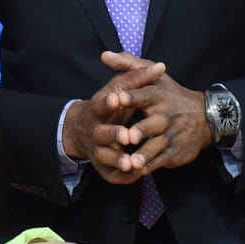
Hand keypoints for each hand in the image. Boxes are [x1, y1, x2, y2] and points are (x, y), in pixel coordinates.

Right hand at [62, 58, 167, 184]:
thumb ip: (139, 77)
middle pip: (101, 133)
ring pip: (105, 157)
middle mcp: (93, 130)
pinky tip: (136, 175)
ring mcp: (97, 149)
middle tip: (126, 135)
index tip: (117, 99)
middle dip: (113, 135)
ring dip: (117, 160)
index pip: (100, 104)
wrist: (83, 129)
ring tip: (131, 163)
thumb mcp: (120, 87)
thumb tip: (161, 67)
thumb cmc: (109, 104)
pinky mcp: (102, 166)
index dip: (108, 103)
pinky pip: (111, 174)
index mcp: (96, 108)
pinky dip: (122, 176)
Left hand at [97, 52, 214, 174]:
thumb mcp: (153, 76)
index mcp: (158, 96)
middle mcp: (167, 115)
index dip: (131, 96)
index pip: (144, 94)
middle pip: (153, 124)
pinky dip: (151, 166)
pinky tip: (139, 171)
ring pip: (157, 145)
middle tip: (128, 136)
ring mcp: (172, 135)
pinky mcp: (176, 151)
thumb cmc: (171, 95)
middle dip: (141, 130)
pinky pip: (162, 159)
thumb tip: (104, 55)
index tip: (117, 97)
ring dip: (145, 154)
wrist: (205, 118)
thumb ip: (127, 65)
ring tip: (132, 163)